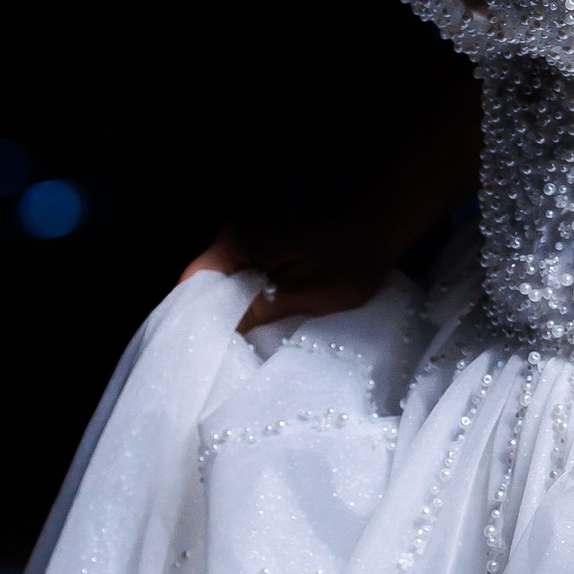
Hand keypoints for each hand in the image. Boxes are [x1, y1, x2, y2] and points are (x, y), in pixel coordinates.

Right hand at [179, 233, 392, 335]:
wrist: (383, 216)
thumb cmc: (350, 257)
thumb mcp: (306, 294)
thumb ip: (258, 311)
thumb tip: (220, 334)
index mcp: (236, 243)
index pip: (192, 282)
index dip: (189, 318)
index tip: (194, 351)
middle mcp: (234, 234)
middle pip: (204, 282)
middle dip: (208, 317)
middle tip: (215, 356)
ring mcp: (250, 235)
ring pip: (225, 280)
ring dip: (229, 308)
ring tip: (233, 346)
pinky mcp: (267, 241)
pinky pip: (244, 273)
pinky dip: (246, 296)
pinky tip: (256, 321)